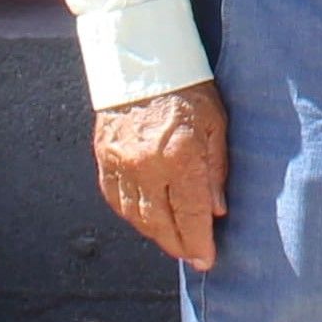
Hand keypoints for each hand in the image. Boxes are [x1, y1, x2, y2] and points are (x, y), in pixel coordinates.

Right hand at [93, 81, 229, 269]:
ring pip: (136, 216)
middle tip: (192, 257)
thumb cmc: (188, 90)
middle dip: (178, 245)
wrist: (143, 62)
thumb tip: (216, 211)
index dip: (199, 241)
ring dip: (155, 234)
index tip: (206, 259)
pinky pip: (116, 199)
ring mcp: (121, 163)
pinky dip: (131, 215)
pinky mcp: (104, 158)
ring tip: (172, 241)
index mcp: (180, 156)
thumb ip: (216, 170)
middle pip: (161, 223)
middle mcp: (147, 166)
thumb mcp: (217, 125)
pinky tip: (145, 220)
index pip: (190, 214)